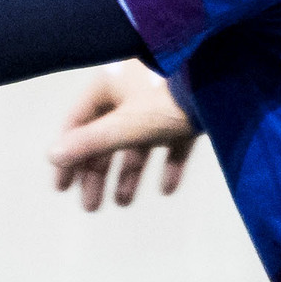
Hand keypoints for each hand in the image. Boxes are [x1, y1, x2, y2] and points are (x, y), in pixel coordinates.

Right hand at [48, 61, 198, 210]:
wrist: (229, 75)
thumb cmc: (172, 96)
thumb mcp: (129, 124)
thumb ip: (92, 142)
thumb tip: (51, 156)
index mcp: (111, 85)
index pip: (78, 124)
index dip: (69, 157)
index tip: (63, 189)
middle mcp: (132, 89)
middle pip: (107, 136)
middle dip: (99, 173)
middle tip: (91, 206)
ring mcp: (163, 98)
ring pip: (139, 140)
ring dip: (130, 172)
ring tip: (124, 203)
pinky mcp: (191, 108)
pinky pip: (173, 138)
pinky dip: (168, 162)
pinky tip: (167, 189)